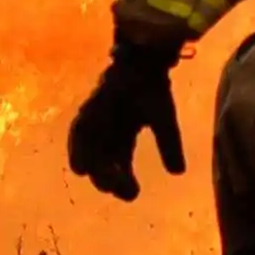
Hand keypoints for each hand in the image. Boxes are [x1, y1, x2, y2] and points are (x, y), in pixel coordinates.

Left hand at [67, 45, 184, 200]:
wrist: (142, 62)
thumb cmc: (151, 89)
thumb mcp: (164, 123)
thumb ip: (169, 146)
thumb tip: (178, 173)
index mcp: (123, 138)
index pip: (120, 169)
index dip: (125, 184)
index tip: (134, 193)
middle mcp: (106, 134)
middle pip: (101, 167)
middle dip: (109, 181)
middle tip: (120, 185)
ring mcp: (94, 123)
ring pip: (85, 154)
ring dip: (91, 168)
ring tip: (101, 180)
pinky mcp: (86, 111)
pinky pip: (77, 133)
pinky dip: (77, 148)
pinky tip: (82, 163)